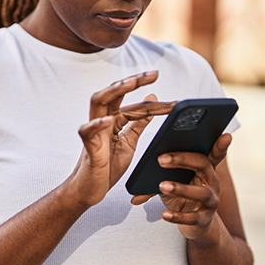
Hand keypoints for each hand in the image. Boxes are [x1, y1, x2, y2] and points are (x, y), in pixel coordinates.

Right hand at [64, 71, 174, 208]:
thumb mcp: (129, 142)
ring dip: (113, 91)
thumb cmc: (107, 166)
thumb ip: (138, 122)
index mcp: (114, 120)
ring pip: (97, 102)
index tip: (177, 104)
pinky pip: (87, 132)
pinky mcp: (88, 148)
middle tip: (153, 74)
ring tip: (129, 83)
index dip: (156, 105)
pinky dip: (96, 125)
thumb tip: (152, 97)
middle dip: (133, 81)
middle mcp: (102, 121)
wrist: (90, 190)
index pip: (135, 106)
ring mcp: (94, 132)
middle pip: (114, 93)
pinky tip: (107, 121)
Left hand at [132, 134, 231, 241]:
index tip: (225, 134)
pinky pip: (194, 217)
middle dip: (183, 160)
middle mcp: (212, 182)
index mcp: (205, 169)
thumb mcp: (172, 183)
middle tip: (161, 159)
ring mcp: (211, 201)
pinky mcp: (205, 219)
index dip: (221, 145)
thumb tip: (135, 189)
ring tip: (162, 186)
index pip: (214, 153)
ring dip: (181, 189)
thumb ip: (156, 179)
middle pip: (203, 165)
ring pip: (202, 193)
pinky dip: (178, 216)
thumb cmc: (182, 198)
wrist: (196, 226)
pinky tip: (164, 214)